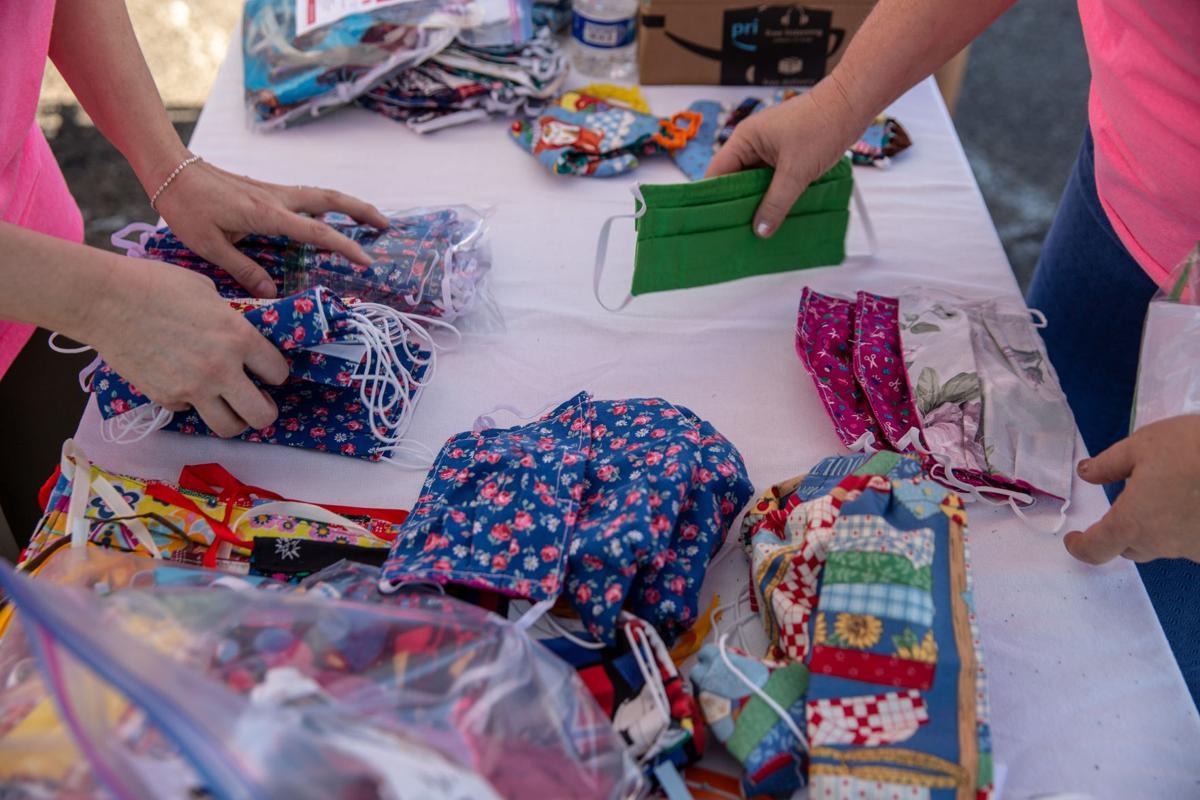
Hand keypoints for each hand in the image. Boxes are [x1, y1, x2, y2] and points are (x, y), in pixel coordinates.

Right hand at [90, 257, 290, 437]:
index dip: (276, 373)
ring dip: (234, 419)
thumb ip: (230, 320)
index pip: (278, 373)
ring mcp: (192, 389)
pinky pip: (189, 411)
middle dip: (265, 410)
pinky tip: (184, 383)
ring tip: (229, 406)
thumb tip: (240, 334)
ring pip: (228, 427)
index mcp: (238, 337)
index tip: (268, 371)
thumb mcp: (208, 293)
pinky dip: (191, 403)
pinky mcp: (165, 398)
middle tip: (258, 401)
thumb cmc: (158, 284)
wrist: (107, 300)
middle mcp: (221, 369)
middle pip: (262, 415)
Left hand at [154, 158, 388, 297]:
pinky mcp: (266, 190)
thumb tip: (272, 292)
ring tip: (369, 220)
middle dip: (362, 211)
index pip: (317, 231)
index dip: (344, 246)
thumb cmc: (187, 207)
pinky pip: (306, 197)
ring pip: (321, 195)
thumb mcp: (210, 245)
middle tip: (386, 225)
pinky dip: (326, 206)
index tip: (366, 260)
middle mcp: (277, 198)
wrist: (171, 169)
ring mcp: (273, 191)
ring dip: (348, 206)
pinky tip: (327, 218)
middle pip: (331, 200)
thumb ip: (243, 269)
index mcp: (267, 214)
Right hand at [705, 77, 869, 237]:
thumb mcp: (796, 172)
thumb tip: (760, 229)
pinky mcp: (785, 152)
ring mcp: (770, 147)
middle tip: (736, 231)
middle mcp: (753, 142)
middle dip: (737, 203)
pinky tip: (777, 212)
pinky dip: (774, 193)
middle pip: (735, 179)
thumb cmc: (822, 125)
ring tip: (757, 226)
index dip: (713, 197)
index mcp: (745, 139)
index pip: (717, 172)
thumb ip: (776, 203)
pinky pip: (772, 178)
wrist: (851, 104)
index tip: (713, 221)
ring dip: (758, 200)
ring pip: (755, 181)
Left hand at [1063, 415, 1199, 563]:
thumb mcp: (1141, 445)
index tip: (1074, 540)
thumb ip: (1109, 464)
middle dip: (1123, 530)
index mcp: (1132, 522)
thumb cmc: (1191, 448)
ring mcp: (1193, 549)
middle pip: (1131, 547)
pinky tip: (1195, 502)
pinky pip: (1192, 541)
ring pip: (1164, 544)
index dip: (1080, 547)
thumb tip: (1085, 474)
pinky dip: (1186, 526)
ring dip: (1158, 528)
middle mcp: (1161, 543)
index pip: (1096, 549)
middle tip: (1131, 499)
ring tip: (1171, 493)